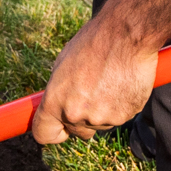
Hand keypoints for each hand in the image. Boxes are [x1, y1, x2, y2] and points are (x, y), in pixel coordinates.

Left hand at [28, 16, 157, 144]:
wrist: (126, 36)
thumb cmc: (93, 44)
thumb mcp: (63, 65)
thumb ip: (59, 92)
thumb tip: (57, 104)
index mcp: (55, 102)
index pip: (44, 134)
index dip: (53, 133)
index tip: (60, 129)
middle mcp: (76, 114)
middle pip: (77, 132)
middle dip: (82, 119)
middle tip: (92, 94)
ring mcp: (102, 118)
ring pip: (100, 124)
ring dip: (103, 110)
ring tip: (109, 81)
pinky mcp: (125, 115)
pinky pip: (119, 117)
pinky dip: (121, 105)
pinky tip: (122, 84)